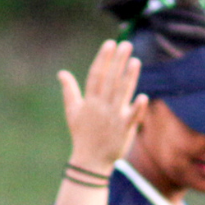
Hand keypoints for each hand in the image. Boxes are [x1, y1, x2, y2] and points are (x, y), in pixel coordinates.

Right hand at [60, 41, 146, 174]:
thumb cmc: (82, 134)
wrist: (90, 161)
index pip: (96, 76)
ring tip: (135, 61)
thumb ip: (69, 90)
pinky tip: (143, 96)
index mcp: (89, 101)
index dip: (103, 59)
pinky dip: (137, 108)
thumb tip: (61, 73)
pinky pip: (131, 117)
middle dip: (117, 62)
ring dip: (128, 78)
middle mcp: (101, 107)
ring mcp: (113, 118)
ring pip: (121, 94)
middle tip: (126, 45)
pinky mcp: (124, 129)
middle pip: (110, 81)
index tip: (110, 44)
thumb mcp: (72, 111)